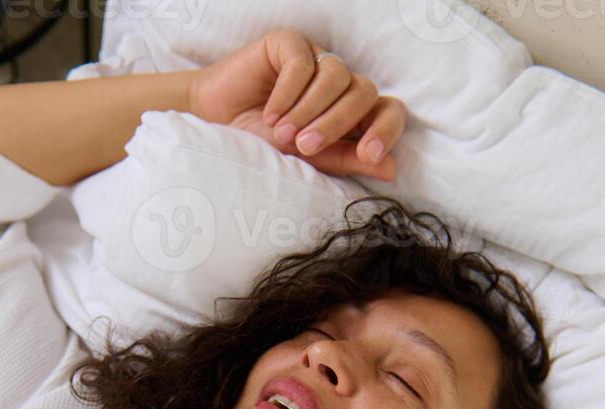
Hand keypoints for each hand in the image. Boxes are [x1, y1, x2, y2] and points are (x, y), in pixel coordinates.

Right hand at [186, 28, 405, 180]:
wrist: (214, 126)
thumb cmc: (260, 142)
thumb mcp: (306, 158)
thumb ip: (345, 159)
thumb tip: (390, 168)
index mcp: (352, 111)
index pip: (388, 110)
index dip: (386, 130)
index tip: (369, 155)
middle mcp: (340, 83)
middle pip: (365, 92)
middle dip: (338, 123)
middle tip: (306, 147)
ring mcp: (317, 60)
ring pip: (337, 76)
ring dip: (310, 110)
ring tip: (282, 134)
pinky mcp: (290, 44)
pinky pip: (303, 63)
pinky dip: (288, 93)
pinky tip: (269, 114)